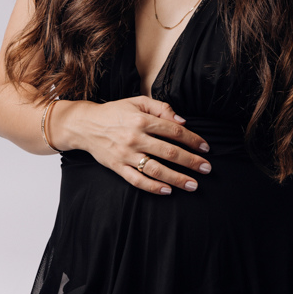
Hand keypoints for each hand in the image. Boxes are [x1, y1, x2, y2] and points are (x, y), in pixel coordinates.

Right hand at [50, 96, 211, 194]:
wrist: (85, 125)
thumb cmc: (115, 112)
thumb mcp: (138, 102)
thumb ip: (162, 108)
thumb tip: (182, 121)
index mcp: (142, 120)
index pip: (174, 131)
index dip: (192, 139)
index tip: (205, 148)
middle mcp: (135, 138)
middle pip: (169, 152)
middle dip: (191, 162)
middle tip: (207, 169)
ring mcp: (126, 154)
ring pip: (156, 169)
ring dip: (177, 178)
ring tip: (193, 185)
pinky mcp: (117, 167)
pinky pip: (137, 181)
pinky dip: (153, 187)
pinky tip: (168, 191)